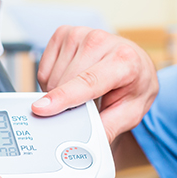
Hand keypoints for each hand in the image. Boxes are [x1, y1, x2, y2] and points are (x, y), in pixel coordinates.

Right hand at [32, 27, 157, 142]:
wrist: (134, 65)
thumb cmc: (132, 87)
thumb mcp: (130, 113)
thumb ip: (108, 128)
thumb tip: (86, 144)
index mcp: (124, 60)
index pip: (88, 81)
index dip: (63, 97)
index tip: (41, 109)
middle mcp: (101, 41)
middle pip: (65, 82)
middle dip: (67, 103)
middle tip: (87, 106)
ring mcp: (80, 33)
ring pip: (52, 77)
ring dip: (60, 91)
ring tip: (83, 91)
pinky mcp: (64, 33)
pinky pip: (44, 69)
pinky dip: (53, 81)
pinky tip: (72, 79)